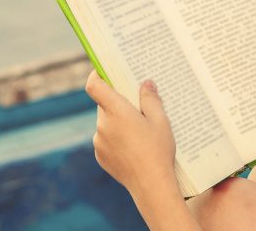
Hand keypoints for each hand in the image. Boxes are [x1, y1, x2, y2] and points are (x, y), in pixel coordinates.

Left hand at [86, 71, 176, 190]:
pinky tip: (133, 148)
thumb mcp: (161, 121)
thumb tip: (146, 83)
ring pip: (106, 123)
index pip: (94, 86)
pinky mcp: (100, 156)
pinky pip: (106, 140)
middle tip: (138, 108)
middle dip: (118, 104)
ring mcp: (99, 141)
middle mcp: (103, 124)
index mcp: (116, 111)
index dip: (96, 75)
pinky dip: (116, 140)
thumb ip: (151, 99)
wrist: (151, 185)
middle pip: (104, 105)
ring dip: (118, 123)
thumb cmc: (158, 150)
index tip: (103, 71)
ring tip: (139, 134)